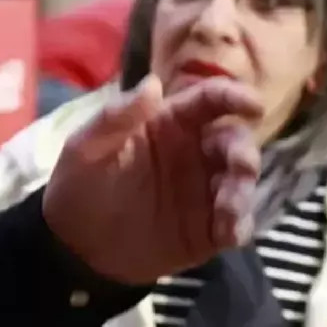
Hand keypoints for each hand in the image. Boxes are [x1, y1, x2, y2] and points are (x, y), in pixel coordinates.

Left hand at [42, 76, 264, 284]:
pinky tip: (228, 234)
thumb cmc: (80, 184)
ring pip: (241, 182)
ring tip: (228, 211)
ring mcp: (205, 191)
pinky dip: (239, 226)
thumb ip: (116, 116)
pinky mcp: (208, 229)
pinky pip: (235, 224)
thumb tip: (153, 83)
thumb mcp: (87, 147)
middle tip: (240, 167)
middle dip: (244, 151)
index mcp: (170, 123)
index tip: (253, 105)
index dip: (234, 96)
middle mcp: (196, 152)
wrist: (74, 244)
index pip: (210, 101)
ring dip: (242, 192)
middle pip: (235, 141)